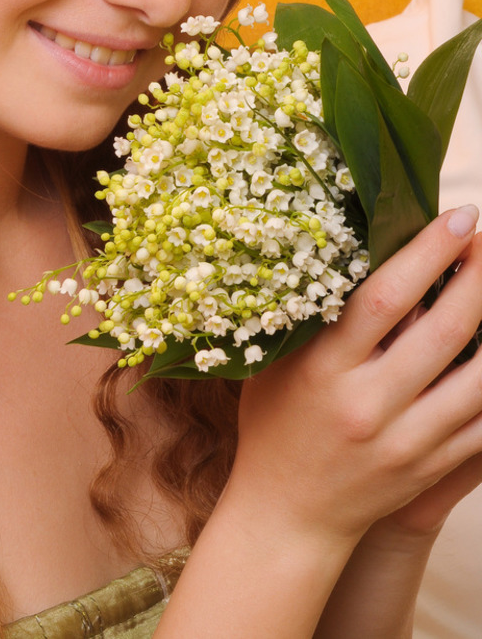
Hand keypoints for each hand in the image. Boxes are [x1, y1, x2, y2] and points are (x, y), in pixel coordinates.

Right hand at [225, 205, 481, 550]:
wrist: (286, 517)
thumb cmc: (274, 425)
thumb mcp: (276, 365)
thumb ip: (313, 318)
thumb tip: (357, 253)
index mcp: (324, 370)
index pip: (385, 298)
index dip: (428, 252)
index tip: (459, 218)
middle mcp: (368, 405)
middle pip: (444, 330)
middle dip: (478, 276)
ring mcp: (405, 441)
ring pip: (479, 378)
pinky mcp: (430, 467)